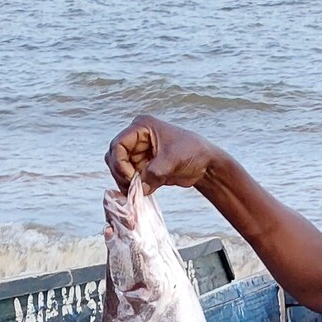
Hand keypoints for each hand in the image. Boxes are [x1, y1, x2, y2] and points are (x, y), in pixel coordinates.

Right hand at [106, 115, 220, 192]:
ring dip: (125, 182)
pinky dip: (132, 187)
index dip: (119, 162)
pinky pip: (129, 178)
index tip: (131, 177)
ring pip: (119, 169)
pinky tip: (139, 194)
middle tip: (132, 188)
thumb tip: (139, 189)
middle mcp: (137, 138)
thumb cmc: (193, 152)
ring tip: (136, 192)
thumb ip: (154, 173)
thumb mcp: (173, 160)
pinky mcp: (143, 167)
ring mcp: (139, 152)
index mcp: (142, 127)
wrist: (206, 164)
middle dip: (120, 173)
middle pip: (114, 156)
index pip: (118, 144)